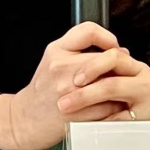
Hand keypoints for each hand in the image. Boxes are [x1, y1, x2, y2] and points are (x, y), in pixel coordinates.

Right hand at [7, 22, 128, 149]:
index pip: (89, 31)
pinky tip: (112, 104)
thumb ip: (81, 50)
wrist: (27, 118)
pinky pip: (108, 105)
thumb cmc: (43, 90)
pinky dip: (116, 105)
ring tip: (120, 88)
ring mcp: (68, 91)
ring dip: (121, 86)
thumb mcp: (54, 59)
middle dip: (119, 66)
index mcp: (57, 51)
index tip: (113, 47)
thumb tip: (120, 50)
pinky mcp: (76, 112)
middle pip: (105, 58)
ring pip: (110, 82)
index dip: (108, 38)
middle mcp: (61, 68)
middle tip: (122, 72)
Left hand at [55, 49, 149, 120]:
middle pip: (111, 83)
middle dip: (84, 94)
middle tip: (64, 103)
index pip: (113, 58)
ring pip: (116, 107)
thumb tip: (78, 74)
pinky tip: (89, 129)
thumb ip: (113, 71)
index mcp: (137, 68)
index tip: (74, 78)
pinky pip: (121, 125)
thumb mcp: (135, 77)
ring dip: (90, 111)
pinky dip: (103, 127)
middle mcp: (145, 82)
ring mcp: (149, 103)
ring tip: (72, 115)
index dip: (91, 67)